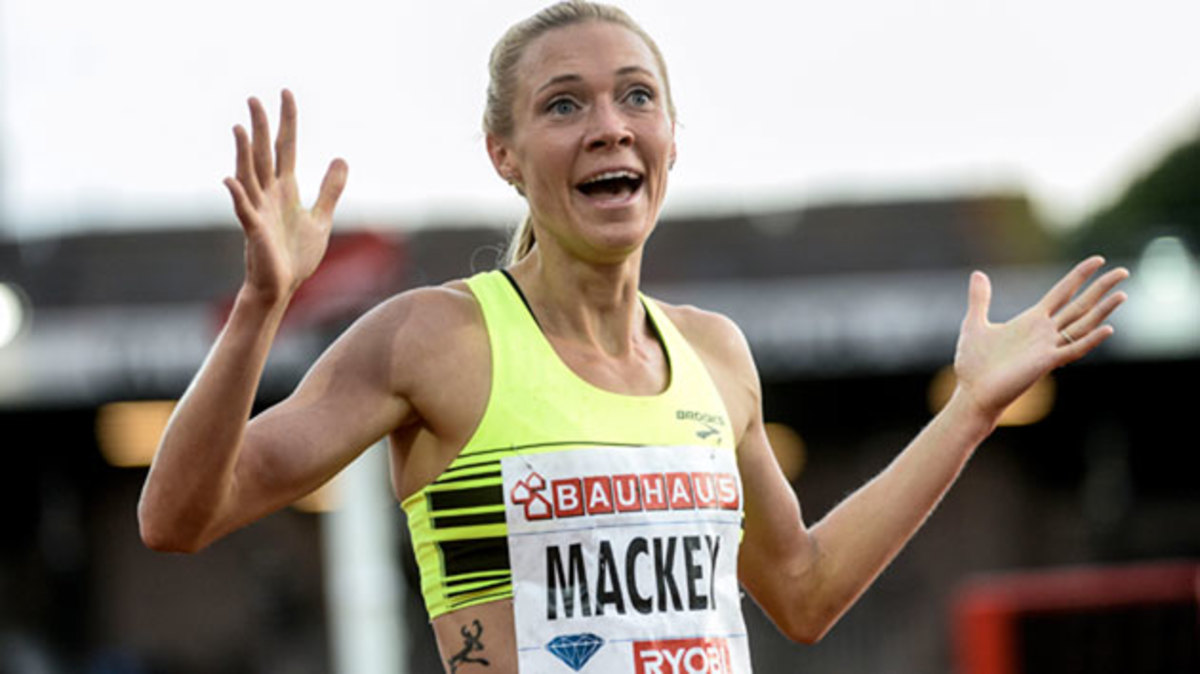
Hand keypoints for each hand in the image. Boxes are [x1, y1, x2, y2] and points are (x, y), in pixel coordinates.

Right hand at [223, 89, 347, 301]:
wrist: (282, 287)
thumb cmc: (296, 255)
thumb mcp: (321, 218)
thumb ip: (329, 189)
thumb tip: (341, 158)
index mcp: (285, 190)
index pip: (286, 148)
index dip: (287, 122)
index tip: (286, 93)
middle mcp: (269, 195)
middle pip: (264, 154)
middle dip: (260, 128)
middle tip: (254, 98)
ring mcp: (259, 211)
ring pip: (249, 176)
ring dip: (243, 153)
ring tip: (239, 128)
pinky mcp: (254, 231)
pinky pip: (243, 210)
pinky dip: (237, 195)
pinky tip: (229, 179)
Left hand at [953, 256, 1128, 419]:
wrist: (972, 393)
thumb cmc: (974, 364)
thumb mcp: (975, 323)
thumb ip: (980, 299)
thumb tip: (978, 273)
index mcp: (1032, 320)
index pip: (1063, 292)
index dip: (1079, 275)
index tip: (1098, 259)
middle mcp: (1045, 332)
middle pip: (1080, 305)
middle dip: (1101, 288)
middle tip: (1123, 271)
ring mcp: (1048, 348)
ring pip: (1082, 325)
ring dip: (1102, 310)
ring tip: (1122, 294)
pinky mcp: (1045, 363)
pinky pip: (1073, 350)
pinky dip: (1090, 340)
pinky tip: (1107, 329)